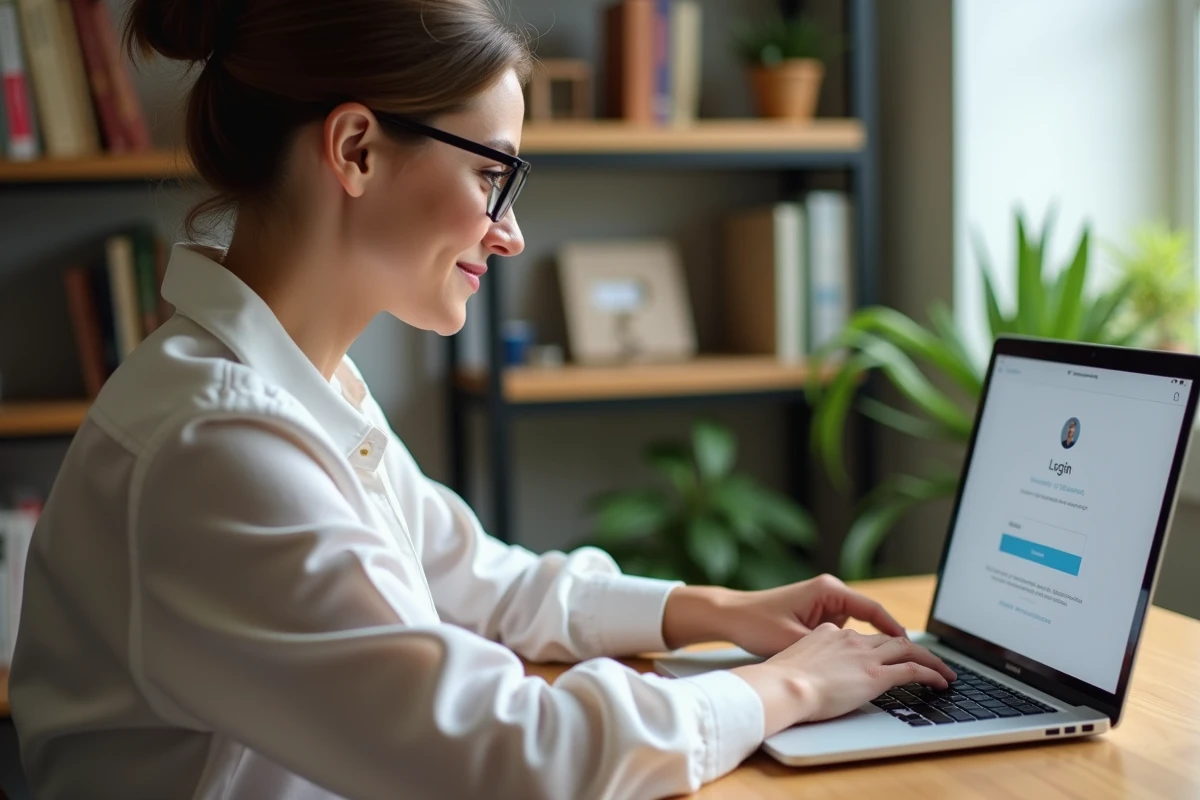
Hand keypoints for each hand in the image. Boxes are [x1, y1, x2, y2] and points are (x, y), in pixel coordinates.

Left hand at [662, 574, 907, 656]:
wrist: (729, 616)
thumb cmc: (756, 623)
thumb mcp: (794, 639)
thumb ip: (828, 648)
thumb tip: (857, 662)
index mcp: (829, 590)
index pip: (874, 611)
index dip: (895, 632)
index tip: (913, 651)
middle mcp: (830, 592)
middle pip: (871, 618)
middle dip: (887, 641)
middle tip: (907, 664)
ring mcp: (823, 603)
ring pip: (857, 628)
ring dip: (866, 646)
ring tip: (880, 670)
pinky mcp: (816, 615)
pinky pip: (843, 631)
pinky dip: (849, 647)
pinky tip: (851, 667)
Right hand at [730, 623, 955, 736]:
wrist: (783, 685)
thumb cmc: (779, 681)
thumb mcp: (792, 662)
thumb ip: (808, 663)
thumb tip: (809, 676)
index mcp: (828, 633)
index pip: (862, 637)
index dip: (879, 644)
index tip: (888, 651)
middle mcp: (850, 639)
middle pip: (890, 639)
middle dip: (911, 649)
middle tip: (926, 660)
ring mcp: (865, 655)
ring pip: (909, 650)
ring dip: (930, 660)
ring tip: (943, 672)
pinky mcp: (877, 674)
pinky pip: (914, 670)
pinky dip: (932, 674)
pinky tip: (942, 682)